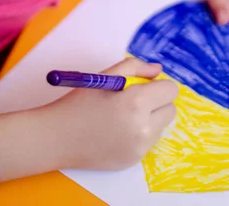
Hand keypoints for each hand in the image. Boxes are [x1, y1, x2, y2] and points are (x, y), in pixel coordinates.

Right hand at [0, 58, 177, 181]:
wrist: (57, 137)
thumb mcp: (107, 76)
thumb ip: (136, 67)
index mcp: (137, 102)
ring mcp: (139, 147)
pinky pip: (149, 142)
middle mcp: (143, 127)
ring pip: (162, 126)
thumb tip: (158, 71)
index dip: (159, 85)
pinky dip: (141, 134)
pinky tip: (118, 130)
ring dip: (151, 118)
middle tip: (136, 99)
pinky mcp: (134, 160)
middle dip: (158, 102)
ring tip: (124, 115)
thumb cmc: (80, 102)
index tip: (146, 85)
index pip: (170, 91)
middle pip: (171, 110)